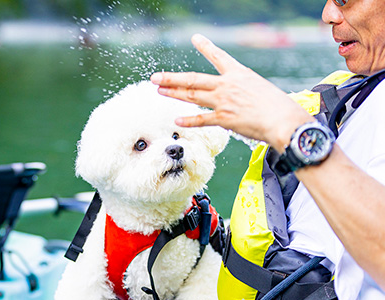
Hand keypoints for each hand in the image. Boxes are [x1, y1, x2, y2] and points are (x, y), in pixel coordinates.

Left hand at [150, 34, 312, 150]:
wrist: (283, 121)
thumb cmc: (278, 107)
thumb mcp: (260, 88)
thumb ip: (243, 90)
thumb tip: (235, 98)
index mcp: (239, 74)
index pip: (219, 56)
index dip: (206, 46)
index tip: (195, 38)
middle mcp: (227, 85)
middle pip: (193, 79)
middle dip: (172, 78)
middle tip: (155, 77)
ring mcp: (223, 101)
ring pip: (192, 96)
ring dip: (173, 93)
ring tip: (159, 91)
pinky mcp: (224, 118)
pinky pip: (201, 119)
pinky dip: (188, 120)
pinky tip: (177, 119)